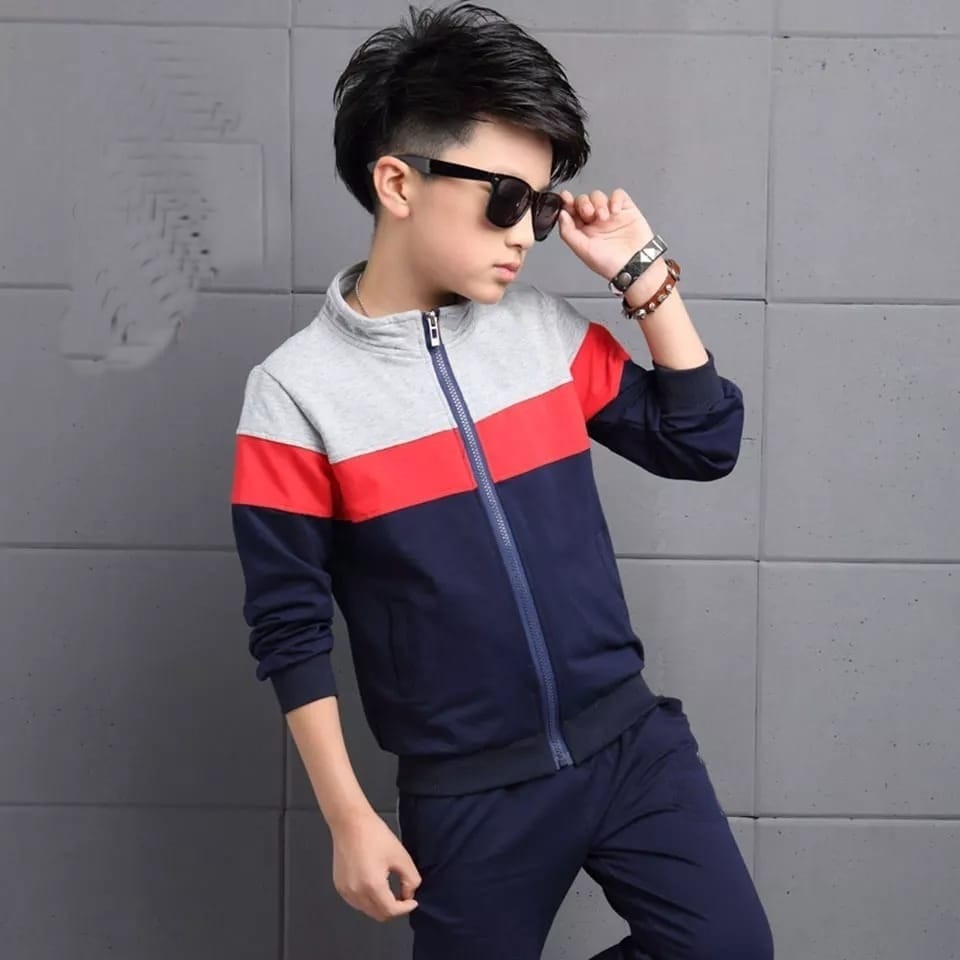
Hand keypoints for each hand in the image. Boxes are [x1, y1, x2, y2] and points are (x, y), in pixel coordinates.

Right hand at [331, 808, 420, 922]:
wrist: (351, 823)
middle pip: (379, 915)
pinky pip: (357, 902)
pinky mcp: (340, 886)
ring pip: (367, 910)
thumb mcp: (401, 856)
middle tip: (403, 896)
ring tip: (389, 889)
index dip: (405, 909)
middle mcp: (356, 892)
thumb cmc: (373, 834)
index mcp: (372, 885)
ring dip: (380, 906)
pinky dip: (368, 900)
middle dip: (394, 909)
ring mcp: (346, 890)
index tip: (412, 902)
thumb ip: (411, 879)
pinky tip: (374, 885)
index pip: (391, 911)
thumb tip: (408, 894)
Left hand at [558, 189, 655, 282]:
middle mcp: (595, 222)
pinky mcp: (626, 210)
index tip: (564, 197)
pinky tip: (614, 211)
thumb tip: (561, 215)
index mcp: (583, 231)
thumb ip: (568, 232)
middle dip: (583, 203)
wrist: (635, 265)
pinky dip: (615, 199)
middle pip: (583, 201)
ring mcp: (610, 215)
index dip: (566, 203)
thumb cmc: (611, 264)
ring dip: (599, 203)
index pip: (571, 212)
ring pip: (598, 196)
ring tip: (604, 217)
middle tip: (589, 213)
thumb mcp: (583, 250)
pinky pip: (618, 195)